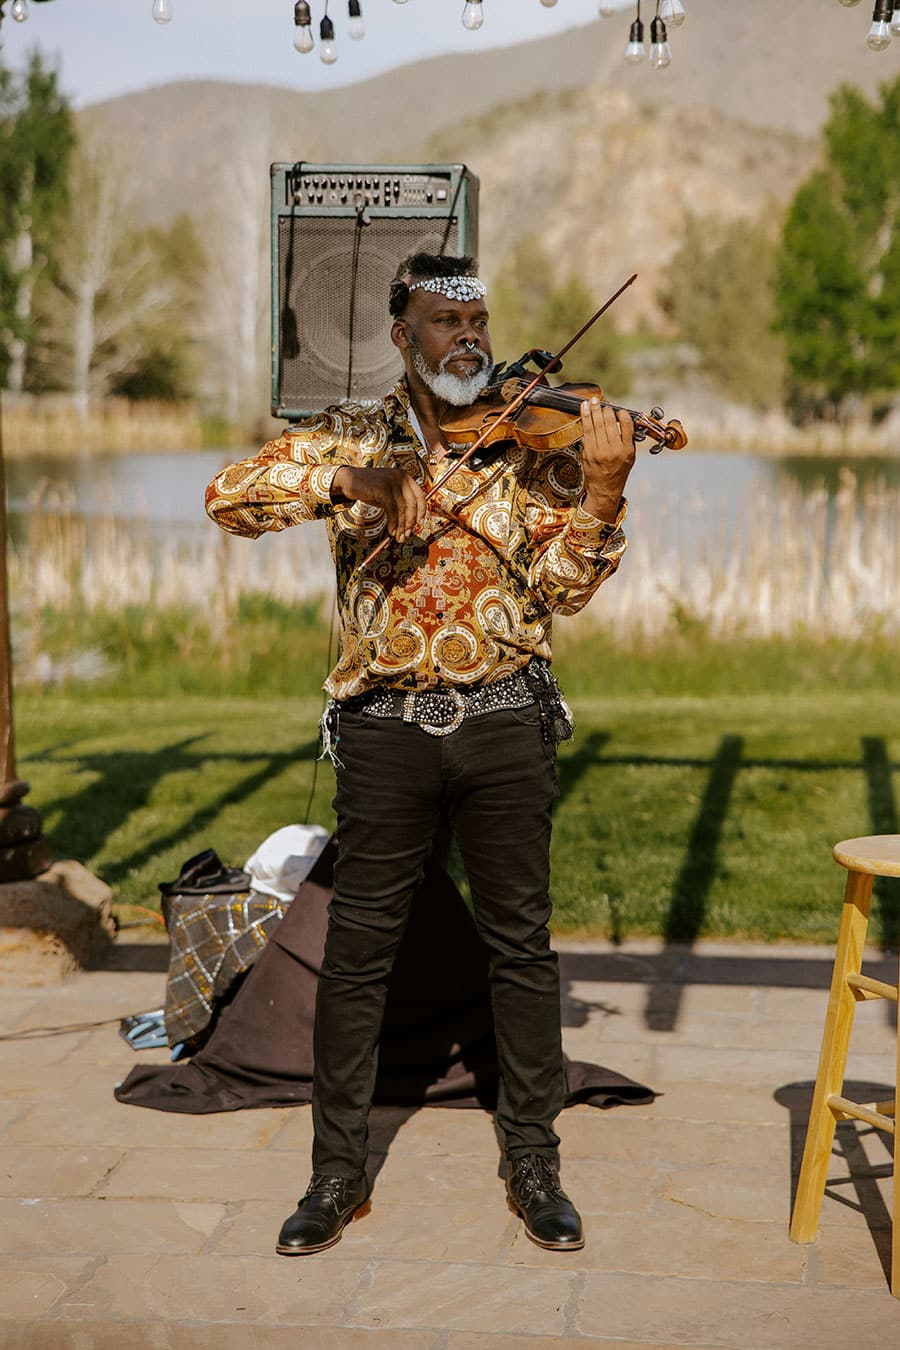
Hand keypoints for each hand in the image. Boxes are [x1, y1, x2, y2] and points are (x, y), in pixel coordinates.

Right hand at [331, 465, 426, 542]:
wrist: (349, 479)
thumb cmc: (369, 488)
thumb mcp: (388, 493)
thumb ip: (399, 502)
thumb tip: (410, 523)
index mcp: (405, 476)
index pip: (420, 495)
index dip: (422, 511)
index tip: (420, 523)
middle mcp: (400, 477)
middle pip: (412, 503)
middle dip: (410, 522)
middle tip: (407, 534)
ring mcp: (391, 482)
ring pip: (402, 508)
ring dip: (401, 525)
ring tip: (398, 536)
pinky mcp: (382, 489)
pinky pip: (392, 510)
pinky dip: (393, 523)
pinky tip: (390, 530)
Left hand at [579, 398, 635, 525]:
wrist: (604, 489)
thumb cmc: (618, 471)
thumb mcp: (630, 457)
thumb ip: (628, 439)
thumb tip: (623, 418)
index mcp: (627, 450)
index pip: (626, 426)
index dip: (622, 414)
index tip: (619, 410)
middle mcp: (613, 450)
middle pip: (609, 423)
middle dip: (604, 410)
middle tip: (601, 401)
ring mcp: (599, 452)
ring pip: (596, 425)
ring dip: (593, 410)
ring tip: (592, 401)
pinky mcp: (588, 453)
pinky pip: (586, 432)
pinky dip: (585, 418)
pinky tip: (584, 409)